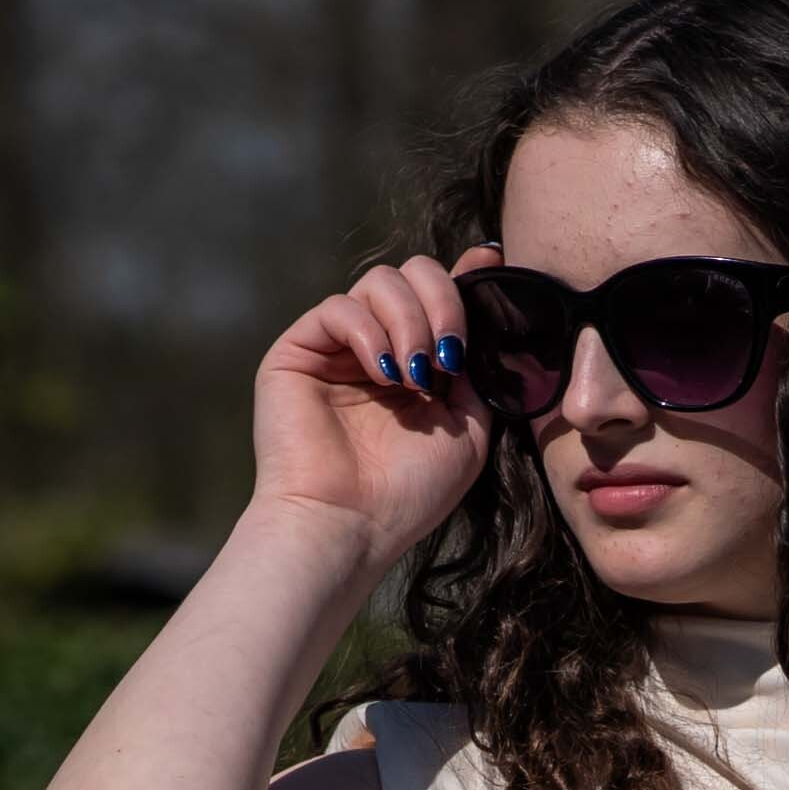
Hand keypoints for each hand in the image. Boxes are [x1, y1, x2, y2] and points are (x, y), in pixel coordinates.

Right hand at [250, 250, 490, 574]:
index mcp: (415, 365)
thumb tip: (484, 317)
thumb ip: (476, 373)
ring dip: (410, 322)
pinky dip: (369, 332)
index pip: (436, 299)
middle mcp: (376, 348)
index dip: (463, 278)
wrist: (349, 525)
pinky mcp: (299, 351)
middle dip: (442, 303)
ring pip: (380, 282)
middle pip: (411, 275)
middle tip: (448, 355)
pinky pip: (339, 307)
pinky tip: (382, 374)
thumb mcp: (468, 431)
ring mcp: (336, 348)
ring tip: (414, 377)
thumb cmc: (408, 493)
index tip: (490, 264)